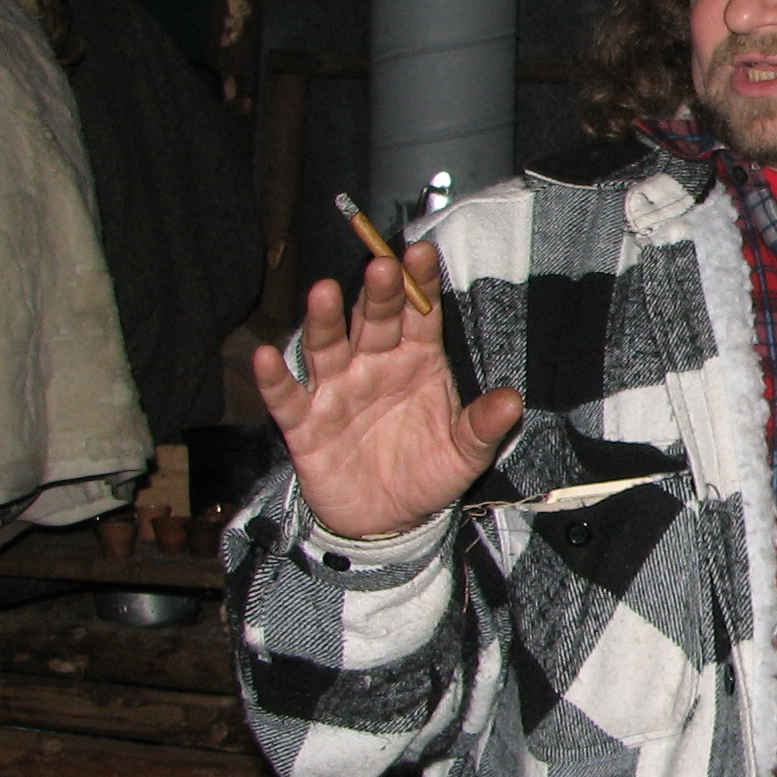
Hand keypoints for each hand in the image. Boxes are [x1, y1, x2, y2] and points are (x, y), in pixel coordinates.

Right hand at [250, 243, 524, 540]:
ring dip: (325, 320)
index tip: (421, 254)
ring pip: (327, 347)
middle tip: (381, 266)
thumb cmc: (427, 473)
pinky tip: (265, 357)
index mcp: (416, 361)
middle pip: (373, 321)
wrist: (389, 521)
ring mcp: (336, 391)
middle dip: (377, 293)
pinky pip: (287, 398)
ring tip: (324, 292)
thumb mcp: (464, 454)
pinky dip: (274, 379)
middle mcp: (373, 365)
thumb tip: (511, 402)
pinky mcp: (305, 424)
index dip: (420, 285)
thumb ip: (483, 426)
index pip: (419, 316)